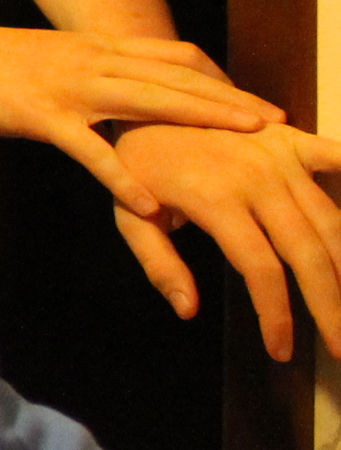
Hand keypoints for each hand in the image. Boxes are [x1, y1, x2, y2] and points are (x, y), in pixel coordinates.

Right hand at [0, 17, 276, 215]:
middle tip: (278, 121)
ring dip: (202, 121)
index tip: (254, 99)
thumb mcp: (47, 58)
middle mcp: (92, 60)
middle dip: (231, 99)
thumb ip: (85, 71)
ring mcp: (68, 87)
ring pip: (149, 102)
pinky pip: (90, 149)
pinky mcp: (39, 115)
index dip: (219, 76)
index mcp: (95, 47)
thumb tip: (113, 88)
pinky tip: (148, 202)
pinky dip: (122, 175)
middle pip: (177, 77)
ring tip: (246, 145)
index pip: (174, 56)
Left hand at [108, 121, 340, 360]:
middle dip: (330, 306)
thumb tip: (188, 310)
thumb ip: (158, 264)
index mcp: (215, 200)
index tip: (280, 350)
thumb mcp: (129, 216)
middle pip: (309, 253)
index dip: (276, 314)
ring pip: (332, 221)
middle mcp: (257, 178)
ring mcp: (280, 156)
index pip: (260, 269)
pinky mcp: (293, 139)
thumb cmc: (137, 165)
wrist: (148, 99)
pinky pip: (338, 160)